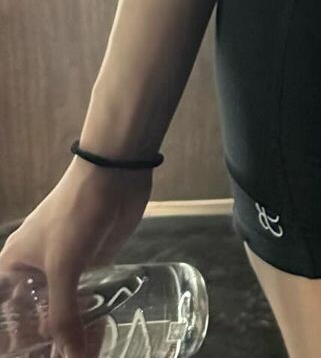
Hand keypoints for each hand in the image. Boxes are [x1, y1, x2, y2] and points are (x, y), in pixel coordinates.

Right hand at [0, 156, 152, 357]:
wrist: (116, 175)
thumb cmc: (75, 213)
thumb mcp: (63, 267)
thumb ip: (64, 315)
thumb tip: (70, 356)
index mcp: (12, 265)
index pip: (1, 309)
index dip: (6, 331)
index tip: (16, 353)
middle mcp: (34, 269)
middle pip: (28, 314)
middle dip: (37, 340)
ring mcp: (64, 267)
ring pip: (59, 309)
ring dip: (65, 333)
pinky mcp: (91, 264)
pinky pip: (85, 299)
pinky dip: (88, 318)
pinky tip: (96, 340)